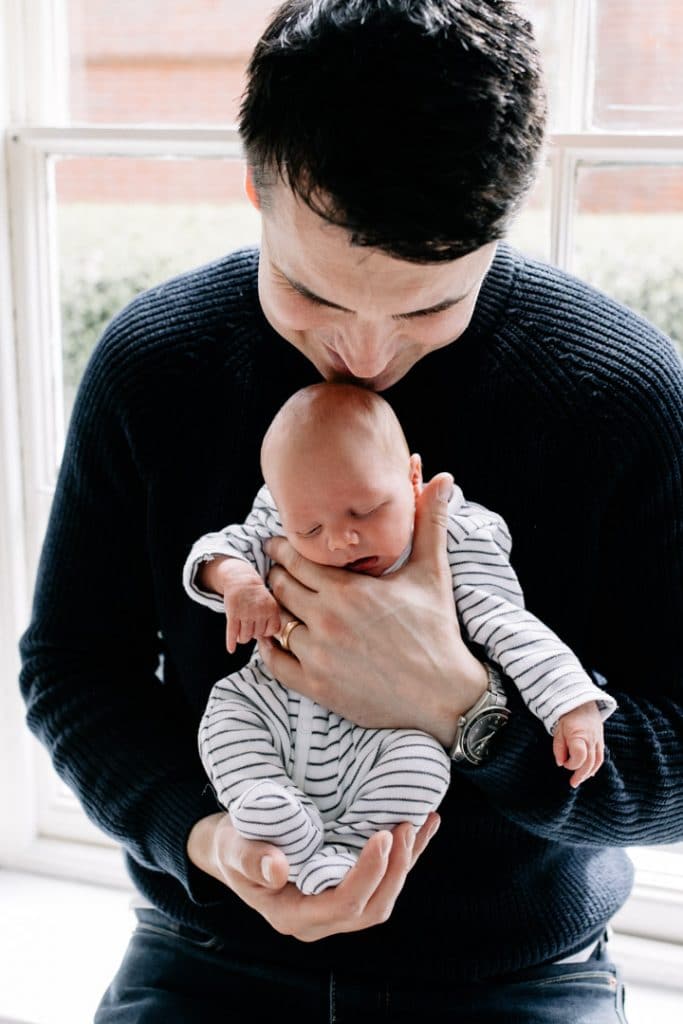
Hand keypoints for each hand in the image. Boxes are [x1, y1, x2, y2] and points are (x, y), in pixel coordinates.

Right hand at [186, 810, 440, 941]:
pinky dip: (406, 854)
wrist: (234, 847)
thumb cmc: (233, 845)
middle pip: (371, 907)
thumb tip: (277, 869)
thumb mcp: (232, 847)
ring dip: (407, 862)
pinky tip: (424, 825)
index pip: (343, 905)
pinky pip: (383, 878)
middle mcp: (320, 918)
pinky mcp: (346, 886)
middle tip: (405, 826)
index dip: (368, 875)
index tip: (382, 837)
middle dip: (395, 870)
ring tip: (422, 822)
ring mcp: (335, 905)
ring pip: (384, 895)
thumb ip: (251, 859)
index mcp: (294, 915)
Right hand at [223, 574, 281, 653]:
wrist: (242, 580)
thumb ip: (271, 622)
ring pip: (245, 637)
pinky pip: (232, 633)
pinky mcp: (233, 614)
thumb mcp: (269, 604)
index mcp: (271, 609)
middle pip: (257, 635)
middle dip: (252, 632)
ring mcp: (246, 613)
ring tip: (241, 630)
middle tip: (249, 623)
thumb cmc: (256, 596)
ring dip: (242, 637)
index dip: (265, 631)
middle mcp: (260, 611)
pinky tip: (231, 649)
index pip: (270, 632)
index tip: (260, 626)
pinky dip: (231, 642)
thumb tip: (268, 645)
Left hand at [259, 473, 486, 746]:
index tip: (280, 543)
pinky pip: (273, 662)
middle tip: (280, 570)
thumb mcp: (433, 573)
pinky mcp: (316, 686)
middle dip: (278, 575)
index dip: (284, 548)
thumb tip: (444, 478)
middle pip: (280, 587)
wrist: (443, 694)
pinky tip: (276, 636)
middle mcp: (326, 621)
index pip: (295, 559)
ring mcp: (318, 656)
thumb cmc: (437, 630)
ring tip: (280, 601)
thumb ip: (430, 522)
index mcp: (348, 590)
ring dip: (275, 609)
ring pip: (275, 621)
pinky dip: (269, 647)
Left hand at [552, 702, 604, 787]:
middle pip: (589, 763)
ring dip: (588, 773)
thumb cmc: (568, 716)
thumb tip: (560, 763)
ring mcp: (598, 741)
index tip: (564, 763)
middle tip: (573, 783)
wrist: (583, 703)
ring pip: (597, 762)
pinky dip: (595, 766)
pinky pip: (600, 757)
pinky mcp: (601, 741)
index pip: (579, 756)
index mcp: (580, 736)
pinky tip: (589, 773)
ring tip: (580, 780)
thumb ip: (559, 747)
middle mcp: (591, 740)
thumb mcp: (559, 730)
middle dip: (581, 775)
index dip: (572, 764)